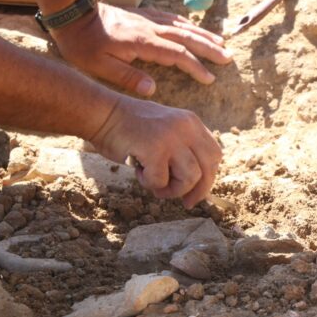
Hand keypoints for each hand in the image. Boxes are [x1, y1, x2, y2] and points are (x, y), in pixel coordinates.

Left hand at [52, 3, 233, 95]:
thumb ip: (128, 77)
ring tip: (221, 43)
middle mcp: (150, 29)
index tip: (209, 78)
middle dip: (209, 48)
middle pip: (186, 37)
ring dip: (203, 35)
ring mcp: (148, 20)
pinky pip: (172, 19)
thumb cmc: (84, 45)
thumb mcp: (100, 67)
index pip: (177, 54)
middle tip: (228, 58)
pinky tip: (195, 30)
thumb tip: (153, 89)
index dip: (195, 67)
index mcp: (142, 43)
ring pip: (182, 26)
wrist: (72, 16)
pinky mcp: (144, 17)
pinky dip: (188, 25)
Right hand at [91, 96, 221, 207]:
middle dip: (197, 191)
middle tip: (184, 202)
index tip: (195, 193)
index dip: (208, 178)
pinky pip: (161, 181)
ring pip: (189, 178)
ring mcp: (171, 136)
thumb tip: (198, 186)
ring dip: (171, 190)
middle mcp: (186, 127)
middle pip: (208, 169)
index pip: (214, 156)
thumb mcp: (166, 133)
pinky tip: (138, 171)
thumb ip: (183, 151)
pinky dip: (149, 183)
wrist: (101, 114)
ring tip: (154, 184)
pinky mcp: (155, 148)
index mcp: (191, 123)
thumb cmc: (129, 130)